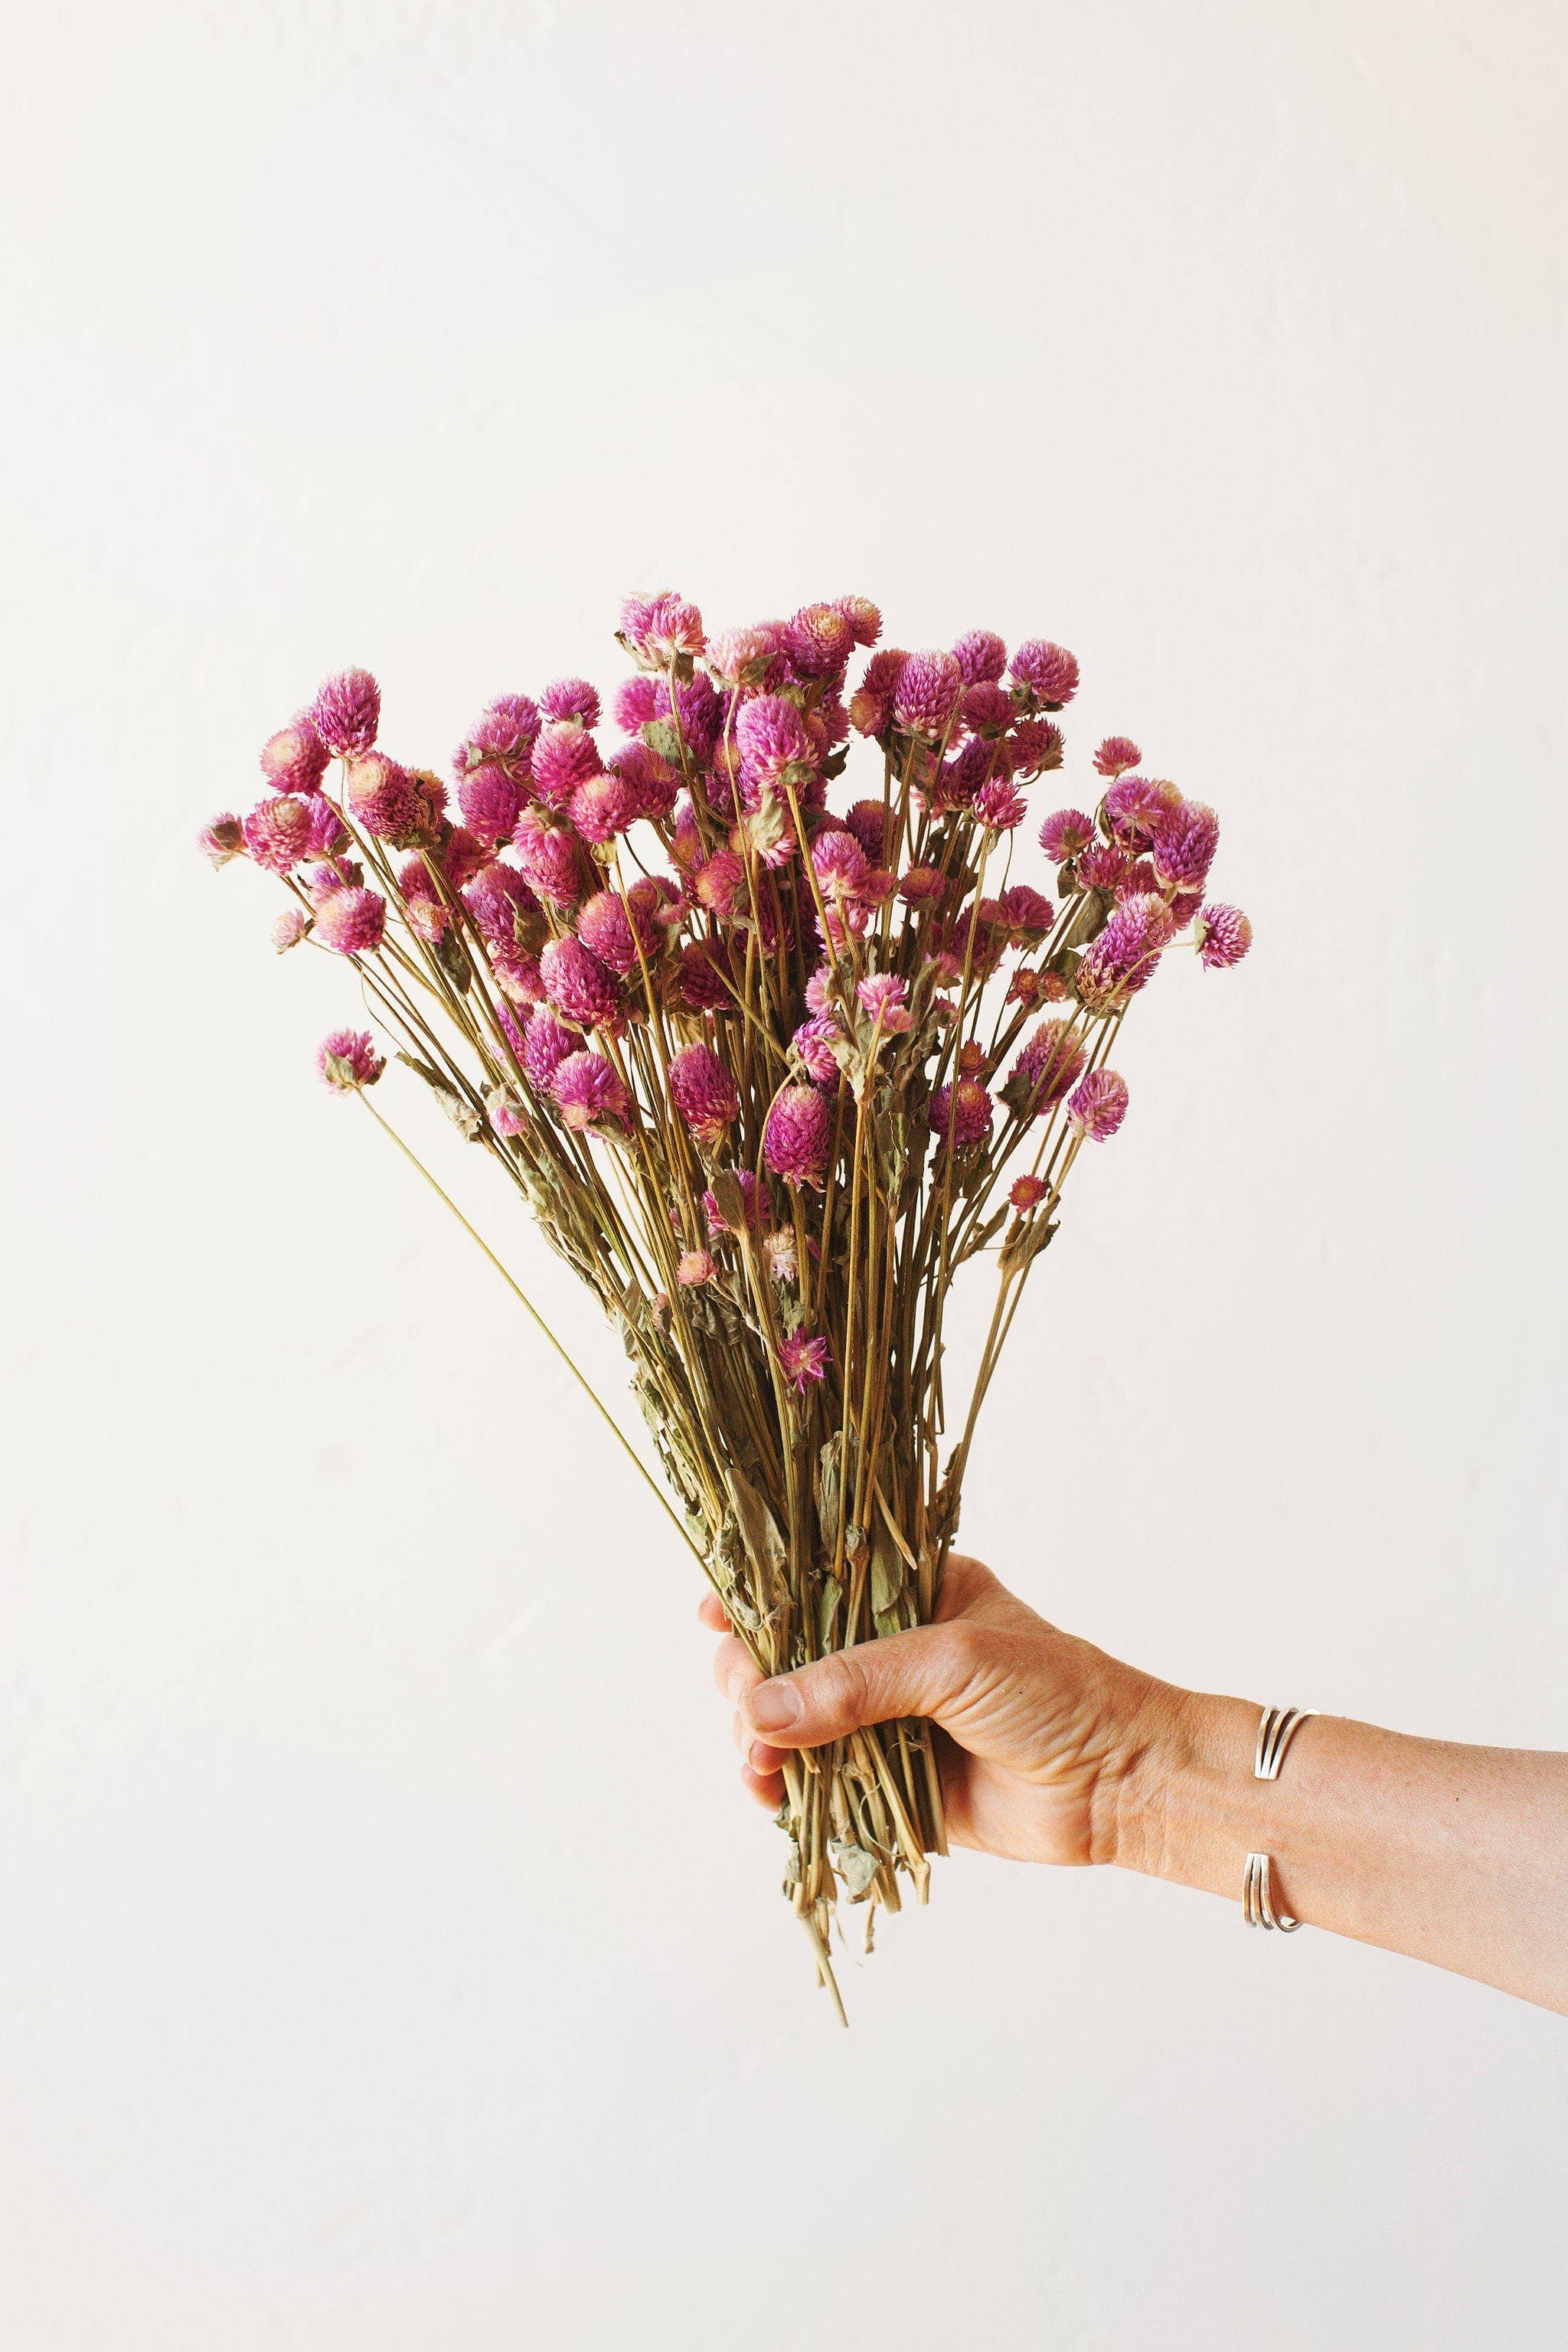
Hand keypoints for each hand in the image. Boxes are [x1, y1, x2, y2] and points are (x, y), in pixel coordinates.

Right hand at [701, 1553, 1178, 1865]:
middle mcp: (888, 1651)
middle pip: (785, 1655)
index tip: (713, 1618)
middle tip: (746, 1707)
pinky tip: (767, 1793)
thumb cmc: (1056, 1692)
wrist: (1122, 1782)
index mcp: (907, 1593)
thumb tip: (761, 1712)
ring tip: (756, 1762)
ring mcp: (884, 1718)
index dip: (756, 1598)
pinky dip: (783, 1788)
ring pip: (790, 1722)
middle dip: (750, 1679)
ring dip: (758, 1739)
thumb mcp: (953, 1660)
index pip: (812, 1582)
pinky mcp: (888, 1783)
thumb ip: (856, 1682)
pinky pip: (817, 1782)